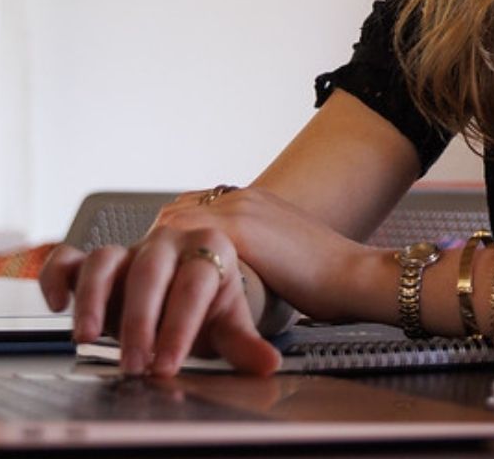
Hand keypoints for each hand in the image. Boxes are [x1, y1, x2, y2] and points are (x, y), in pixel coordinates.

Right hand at [39, 224, 280, 377]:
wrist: (187, 287)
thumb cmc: (208, 303)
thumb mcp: (228, 323)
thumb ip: (243, 344)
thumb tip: (268, 364)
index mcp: (208, 248)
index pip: (193, 285)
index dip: (179, 326)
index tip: (167, 366)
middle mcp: (167, 243)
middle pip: (149, 272)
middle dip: (139, 321)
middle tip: (134, 365)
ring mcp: (130, 250)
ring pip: (105, 259)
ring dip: (92, 298)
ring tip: (87, 338)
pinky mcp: (99, 263)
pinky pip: (70, 257)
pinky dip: (57, 274)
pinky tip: (56, 303)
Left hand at [155, 185, 383, 326]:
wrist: (356, 274)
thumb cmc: (329, 279)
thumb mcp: (284, 259)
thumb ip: (258, 258)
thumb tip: (236, 282)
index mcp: (255, 202)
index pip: (194, 208)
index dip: (172, 238)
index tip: (159, 267)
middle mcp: (244, 197)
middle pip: (176, 212)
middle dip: (152, 247)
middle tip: (137, 286)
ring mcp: (242, 209)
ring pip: (174, 224)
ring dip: (151, 258)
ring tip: (138, 297)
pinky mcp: (242, 230)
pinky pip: (186, 240)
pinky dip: (165, 267)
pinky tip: (158, 297)